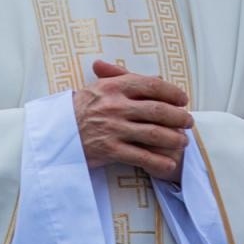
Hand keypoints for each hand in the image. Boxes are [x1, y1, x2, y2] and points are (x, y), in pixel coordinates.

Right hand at [73, 60, 191, 182]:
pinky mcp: (109, 150)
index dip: (172, 92)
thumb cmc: (81, 108)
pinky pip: (141, 156)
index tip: (183, 99)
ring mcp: (113, 129)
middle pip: (157, 110)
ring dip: (173, 138)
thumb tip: (158, 79)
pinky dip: (158, 161)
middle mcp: (115, 106)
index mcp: (113, 87)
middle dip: (178, 117)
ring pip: (153, 133)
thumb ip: (126, 80)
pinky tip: (169, 164)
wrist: (55, 132)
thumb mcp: (99, 87)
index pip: (151, 85)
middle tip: (189, 121)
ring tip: (183, 141)